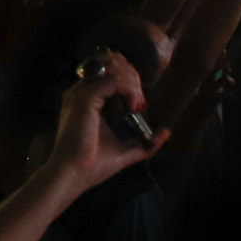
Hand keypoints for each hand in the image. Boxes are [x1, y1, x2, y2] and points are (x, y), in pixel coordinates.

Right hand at [42, 50, 158, 191]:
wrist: (75, 174)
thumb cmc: (93, 165)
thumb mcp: (125, 150)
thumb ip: (145, 142)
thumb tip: (165, 133)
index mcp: (86, 101)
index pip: (107, 74)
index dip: (127, 81)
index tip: (137, 102)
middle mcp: (81, 93)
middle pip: (110, 66)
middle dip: (131, 79)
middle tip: (138, 101)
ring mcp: (81, 94)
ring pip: (113, 71)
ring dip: (131, 83)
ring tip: (136, 103)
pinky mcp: (85, 99)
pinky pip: (112, 81)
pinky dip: (128, 90)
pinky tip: (132, 106)